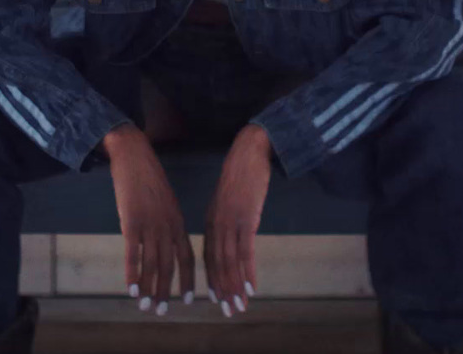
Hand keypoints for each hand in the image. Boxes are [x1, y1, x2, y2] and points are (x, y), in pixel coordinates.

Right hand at [103, 124, 196, 314]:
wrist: (135, 156)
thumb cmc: (149, 179)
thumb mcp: (166, 202)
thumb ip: (168, 223)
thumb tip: (166, 244)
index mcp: (178, 222)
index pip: (187, 257)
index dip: (186, 279)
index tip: (186, 299)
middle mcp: (167, 227)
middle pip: (169, 265)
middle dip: (166, 291)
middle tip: (162, 310)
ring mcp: (150, 225)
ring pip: (152, 264)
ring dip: (148, 288)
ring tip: (145, 305)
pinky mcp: (131, 222)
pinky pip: (133, 254)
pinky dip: (133, 273)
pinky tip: (131, 288)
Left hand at [205, 123, 271, 316]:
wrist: (249, 152)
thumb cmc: (241, 173)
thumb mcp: (229, 199)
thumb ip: (227, 217)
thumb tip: (232, 235)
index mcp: (210, 220)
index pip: (210, 257)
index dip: (214, 279)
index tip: (218, 298)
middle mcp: (217, 225)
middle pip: (218, 264)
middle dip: (224, 290)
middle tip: (229, 311)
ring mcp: (231, 222)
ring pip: (230, 262)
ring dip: (236, 287)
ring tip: (240, 305)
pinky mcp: (246, 218)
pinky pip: (245, 251)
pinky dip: (248, 271)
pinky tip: (252, 286)